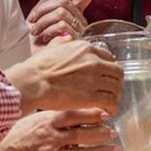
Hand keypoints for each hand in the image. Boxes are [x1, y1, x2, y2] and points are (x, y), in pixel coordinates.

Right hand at [0, 108, 117, 150]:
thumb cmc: (14, 137)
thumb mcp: (31, 119)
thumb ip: (50, 115)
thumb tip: (70, 107)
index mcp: (46, 122)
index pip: (72, 115)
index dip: (90, 114)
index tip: (104, 113)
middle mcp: (52, 138)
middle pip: (81, 134)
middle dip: (100, 133)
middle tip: (112, 131)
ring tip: (115, 149)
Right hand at [5, 38, 121, 114]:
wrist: (33, 82)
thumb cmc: (37, 68)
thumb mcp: (51, 49)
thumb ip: (62, 43)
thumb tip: (66, 38)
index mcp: (86, 49)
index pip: (109, 57)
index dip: (109, 69)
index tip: (106, 77)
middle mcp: (94, 61)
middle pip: (117, 72)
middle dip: (115, 83)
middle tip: (110, 91)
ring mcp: (95, 78)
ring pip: (116, 88)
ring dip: (114, 97)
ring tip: (108, 104)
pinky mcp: (93, 96)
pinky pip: (111, 102)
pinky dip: (112, 108)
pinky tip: (107, 112)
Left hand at [25, 0, 94, 47]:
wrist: (29, 59)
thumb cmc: (34, 40)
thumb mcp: (40, 14)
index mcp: (74, 14)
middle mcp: (80, 23)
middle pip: (65, 2)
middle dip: (43, 9)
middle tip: (33, 20)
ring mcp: (79, 34)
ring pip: (62, 12)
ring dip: (43, 21)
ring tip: (36, 32)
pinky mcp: (74, 44)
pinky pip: (61, 25)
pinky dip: (47, 30)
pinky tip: (44, 39)